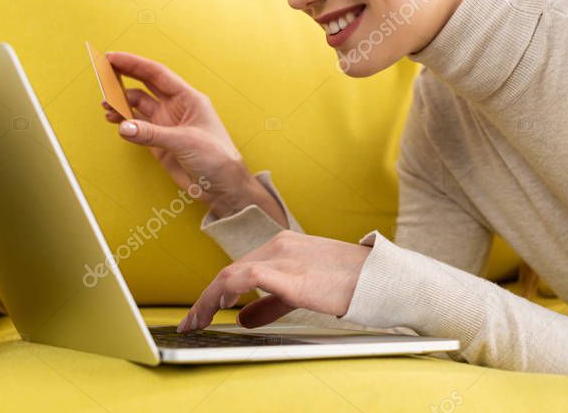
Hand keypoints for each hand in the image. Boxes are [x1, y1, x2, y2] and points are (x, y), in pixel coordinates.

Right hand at [99, 50, 262, 214]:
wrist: (223, 187)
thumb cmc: (217, 158)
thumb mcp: (185, 141)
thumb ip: (152, 134)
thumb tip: (123, 126)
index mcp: (188, 98)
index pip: (157, 74)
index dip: (134, 64)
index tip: (112, 57)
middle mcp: (176, 108)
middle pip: (145, 85)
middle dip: (123, 77)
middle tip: (102, 73)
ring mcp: (166, 124)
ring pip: (138, 106)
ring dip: (121, 103)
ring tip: (106, 105)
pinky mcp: (159, 142)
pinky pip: (137, 126)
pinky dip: (124, 121)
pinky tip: (114, 120)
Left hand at [177, 230, 371, 331]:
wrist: (377, 278)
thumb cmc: (346, 283)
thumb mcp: (300, 292)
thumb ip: (269, 304)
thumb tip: (241, 317)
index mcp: (282, 246)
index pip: (238, 269)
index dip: (214, 292)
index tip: (199, 313)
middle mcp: (279, 245)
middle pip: (229, 271)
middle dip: (204, 299)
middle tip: (190, 322)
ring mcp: (284, 257)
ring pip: (231, 274)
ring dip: (207, 299)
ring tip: (195, 321)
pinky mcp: (291, 274)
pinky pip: (247, 278)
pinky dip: (226, 291)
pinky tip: (217, 306)